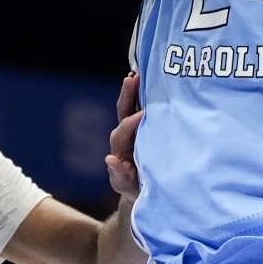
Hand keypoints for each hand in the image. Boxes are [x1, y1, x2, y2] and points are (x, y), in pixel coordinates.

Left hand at [105, 72, 142, 202]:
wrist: (144, 191)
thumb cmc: (136, 189)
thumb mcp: (128, 187)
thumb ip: (120, 176)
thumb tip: (110, 159)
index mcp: (120, 149)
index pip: (122, 131)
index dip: (131, 123)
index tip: (143, 114)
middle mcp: (124, 136)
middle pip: (122, 112)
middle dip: (127, 95)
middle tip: (131, 78)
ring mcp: (133, 130)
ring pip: (131, 106)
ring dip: (134, 90)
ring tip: (138, 73)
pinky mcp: (143, 127)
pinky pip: (142, 107)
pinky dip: (144, 95)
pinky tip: (152, 81)